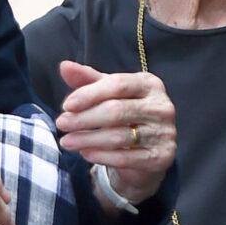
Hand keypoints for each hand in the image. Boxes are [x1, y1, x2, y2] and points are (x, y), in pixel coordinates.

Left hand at [56, 60, 175, 206]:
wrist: (147, 153)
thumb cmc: (125, 117)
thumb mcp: (108, 94)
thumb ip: (88, 80)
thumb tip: (64, 66)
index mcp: (150, 84)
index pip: (117, 84)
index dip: (89, 94)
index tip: (66, 105)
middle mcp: (161, 107)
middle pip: (116, 110)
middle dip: (84, 118)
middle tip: (62, 124)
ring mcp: (164, 133)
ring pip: (118, 136)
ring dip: (87, 139)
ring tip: (67, 141)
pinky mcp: (161, 157)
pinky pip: (125, 158)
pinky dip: (101, 156)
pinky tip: (85, 153)